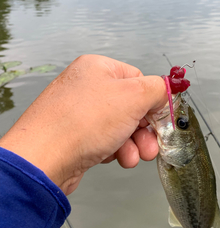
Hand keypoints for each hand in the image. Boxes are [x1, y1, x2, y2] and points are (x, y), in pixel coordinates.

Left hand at [0, 55, 166, 194]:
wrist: (43, 159)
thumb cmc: (84, 122)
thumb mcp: (133, 97)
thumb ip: (158, 89)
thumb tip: (167, 91)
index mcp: (98, 68)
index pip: (138, 79)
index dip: (153, 101)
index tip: (162, 120)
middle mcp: (87, 87)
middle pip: (131, 106)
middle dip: (145, 129)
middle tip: (152, 146)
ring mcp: (79, 112)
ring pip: (120, 126)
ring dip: (133, 144)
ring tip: (134, 158)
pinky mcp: (75, 136)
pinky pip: (105, 140)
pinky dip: (116, 150)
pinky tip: (115, 159)